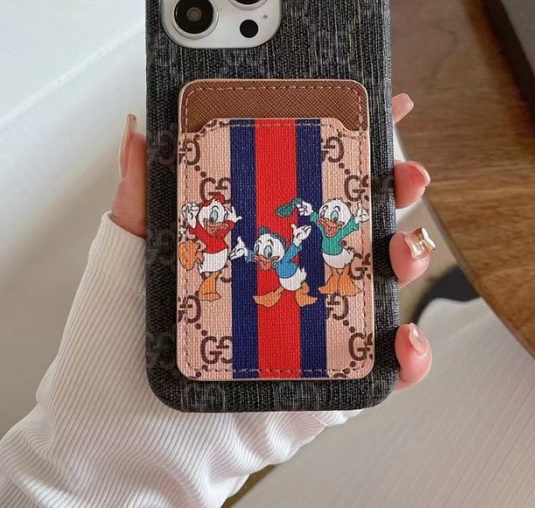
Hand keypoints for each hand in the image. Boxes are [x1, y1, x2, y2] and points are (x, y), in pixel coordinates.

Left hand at [112, 93, 433, 390]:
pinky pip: (386, 367)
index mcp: (260, 234)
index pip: (316, 178)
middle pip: (363, 219)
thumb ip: (140, 193)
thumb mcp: (131, 254)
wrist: (123, 430)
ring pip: (385, 281)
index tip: (384, 103)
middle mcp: (296, 271)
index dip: (354, 140)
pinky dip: (411, 355)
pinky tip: (405, 339)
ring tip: (400, 248)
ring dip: (411, 257)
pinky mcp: (329, 380)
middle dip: (398, 189)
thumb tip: (138, 128)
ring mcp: (317, 322)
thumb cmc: (124, 341)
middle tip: (405, 175)